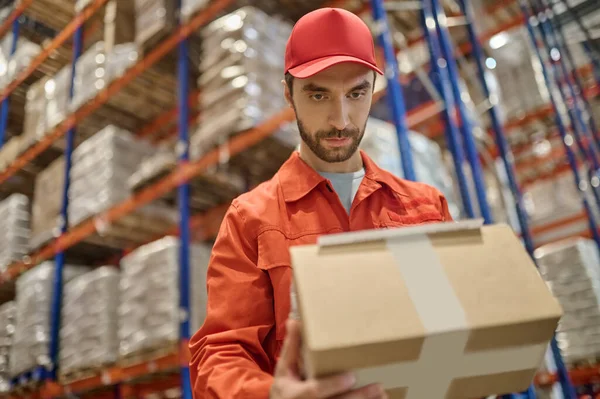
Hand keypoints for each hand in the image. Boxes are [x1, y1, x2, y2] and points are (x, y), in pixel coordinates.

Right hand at [269, 319, 386, 398]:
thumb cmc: (286, 387)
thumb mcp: (285, 368)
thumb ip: (292, 347)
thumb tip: (295, 320)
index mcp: (295, 394)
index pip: (315, 391)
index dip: (333, 385)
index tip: (351, 376)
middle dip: (358, 397)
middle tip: (378, 387)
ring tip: (382, 394)